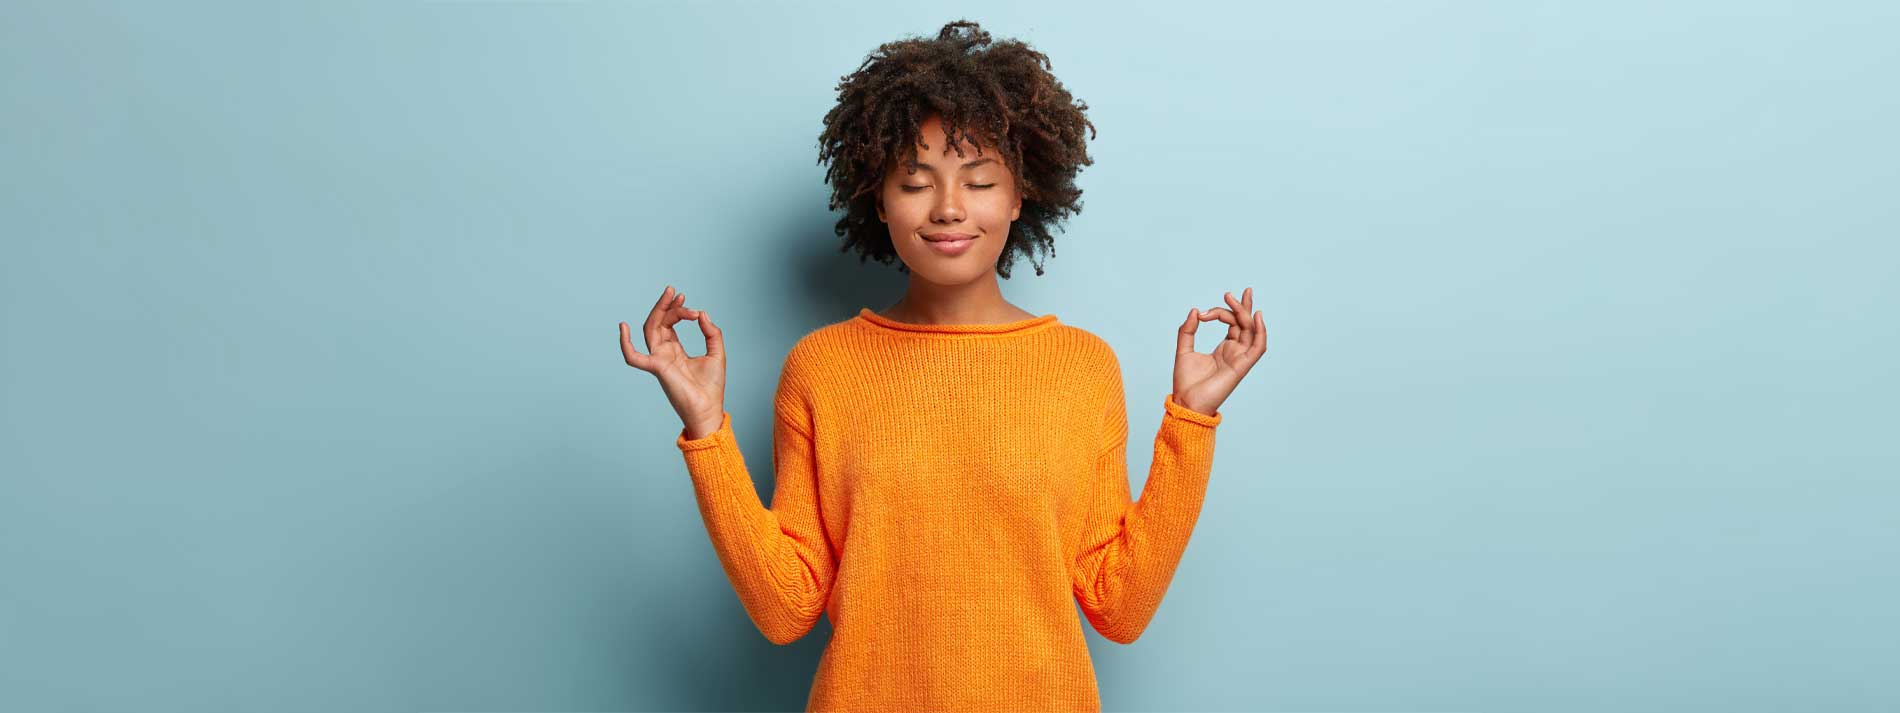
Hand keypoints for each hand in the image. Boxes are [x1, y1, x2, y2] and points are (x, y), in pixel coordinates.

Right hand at [620, 285, 725, 438]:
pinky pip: (634, 357)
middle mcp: (664, 354)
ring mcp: (658, 360)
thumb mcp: (716, 353)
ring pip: (651, 329)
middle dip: (666, 305)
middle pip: (658, 322)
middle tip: (676, 292)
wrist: (709, 409)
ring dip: (660, 311)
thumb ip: (711, 332)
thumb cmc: (711, 387)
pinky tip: (623, 327)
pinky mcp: (657, 368)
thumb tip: (702, 313)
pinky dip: (625, 344)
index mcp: (675, 351)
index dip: (678, 311)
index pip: (669, 323)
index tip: (690, 304)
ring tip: (671, 296)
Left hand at [1173, 286, 1267, 415]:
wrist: (1186, 401)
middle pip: (1244, 324)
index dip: (1220, 311)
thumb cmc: (1186, 382)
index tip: (1202, 314)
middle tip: (1229, 293)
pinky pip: (1258, 347)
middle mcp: (1235, 352)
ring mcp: (1240, 358)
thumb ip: (1188, 330)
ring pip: (1250, 331)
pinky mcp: (1242, 366)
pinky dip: (1260, 332)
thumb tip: (1195, 311)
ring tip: (1236, 299)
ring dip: (1245, 314)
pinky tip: (1257, 316)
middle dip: (1241, 306)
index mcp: (1223, 349)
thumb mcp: (1183, 350)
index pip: (1231, 323)